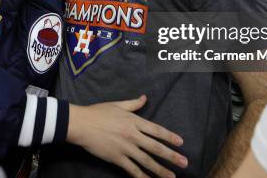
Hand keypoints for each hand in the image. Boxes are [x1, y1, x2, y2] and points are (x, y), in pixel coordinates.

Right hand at [68, 95, 187, 177]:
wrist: (82, 124)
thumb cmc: (98, 112)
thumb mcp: (117, 105)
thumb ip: (133, 104)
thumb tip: (145, 97)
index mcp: (134, 121)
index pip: (156, 130)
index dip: (170, 137)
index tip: (181, 143)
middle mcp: (133, 135)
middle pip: (156, 147)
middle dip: (171, 156)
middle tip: (184, 163)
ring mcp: (125, 148)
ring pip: (147, 161)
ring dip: (161, 170)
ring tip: (172, 176)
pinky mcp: (117, 158)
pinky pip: (132, 169)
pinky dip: (142, 176)